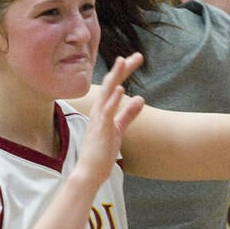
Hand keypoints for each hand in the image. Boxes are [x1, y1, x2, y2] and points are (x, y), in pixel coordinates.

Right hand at [78, 54, 145, 182]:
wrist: (89, 172)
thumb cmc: (101, 152)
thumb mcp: (118, 129)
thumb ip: (128, 114)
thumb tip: (140, 99)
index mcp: (102, 110)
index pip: (114, 85)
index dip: (124, 72)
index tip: (135, 59)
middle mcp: (98, 111)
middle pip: (111, 84)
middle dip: (123, 69)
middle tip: (138, 56)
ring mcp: (98, 119)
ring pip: (107, 93)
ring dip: (115, 76)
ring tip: (123, 60)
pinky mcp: (100, 129)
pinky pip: (107, 112)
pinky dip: (113, 99)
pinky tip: (120, 88)